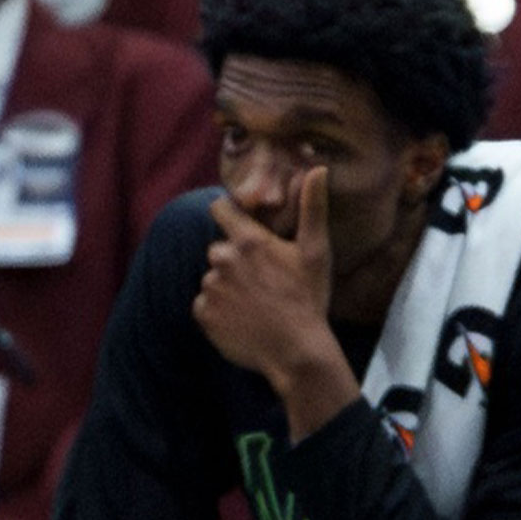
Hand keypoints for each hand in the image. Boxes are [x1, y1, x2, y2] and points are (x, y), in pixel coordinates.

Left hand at [194, 167, 356, 437]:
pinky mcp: (203, 315)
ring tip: (257, 304)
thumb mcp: (316, 251)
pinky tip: (244, 320)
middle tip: (264, 281)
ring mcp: (210, 288)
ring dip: (229, 287)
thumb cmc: (309, 299)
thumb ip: (312, 207)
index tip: (239, 223)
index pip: (220, 209)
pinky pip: (205, 305)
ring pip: (214, 278)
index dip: (228, 213)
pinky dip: (220, 311)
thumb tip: (318, 168)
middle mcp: (223, 260)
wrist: (295, 351)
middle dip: (236, 260)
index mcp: (248, 241)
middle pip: (219, 249)